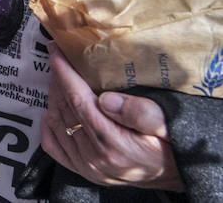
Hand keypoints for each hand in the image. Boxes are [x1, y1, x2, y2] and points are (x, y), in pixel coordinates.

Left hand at [41, 44, 181, 189]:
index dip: (64, 72)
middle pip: (64, 108)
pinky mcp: (83, 171)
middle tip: (60, 59)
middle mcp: (95, 157)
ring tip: (60, 78)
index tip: (56, 50)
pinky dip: (50, 123)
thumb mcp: (166, 125)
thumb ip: (141, 113)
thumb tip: (107, 99)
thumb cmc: (171, 145)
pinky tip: (54, 109)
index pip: (77, 99)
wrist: (176, 174)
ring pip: (57, 122)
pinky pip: (53, 145)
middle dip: (58, 80)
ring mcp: (87, 166)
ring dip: (55, 97)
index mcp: (113, 143)